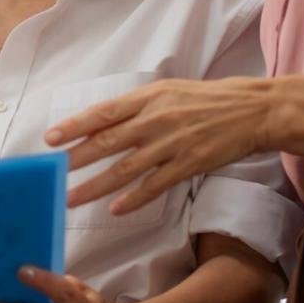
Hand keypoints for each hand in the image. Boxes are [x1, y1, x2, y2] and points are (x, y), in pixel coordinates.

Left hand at [43, 76, 287, 215]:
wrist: (252, 110)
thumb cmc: (205, 100)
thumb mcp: (167, 92)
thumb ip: (136, 107)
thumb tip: (100, 122)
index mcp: (148, 97)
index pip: (103, 113)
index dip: (74, 126)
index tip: (50, 139)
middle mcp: (156, 119)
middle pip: (107, 142)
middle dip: (76, 161)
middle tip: (51, 174)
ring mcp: (172, 143)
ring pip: (126, 169)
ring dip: (96, 186)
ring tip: (72, 198)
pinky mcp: (189, 164)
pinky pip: (156, 185)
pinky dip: (134, 198)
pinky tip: (116, 210)